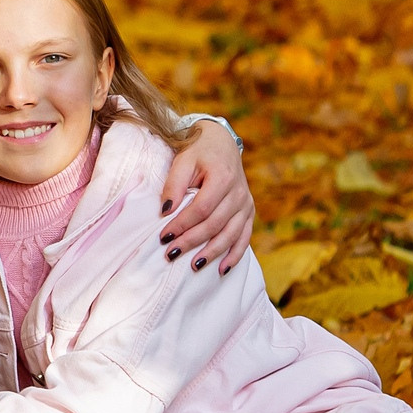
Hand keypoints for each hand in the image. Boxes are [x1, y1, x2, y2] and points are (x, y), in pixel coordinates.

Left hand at [159, 119, 254, 273]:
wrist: (221, 143)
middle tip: (170, 254)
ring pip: (230, 234)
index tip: (163, 237)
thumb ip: (174, 184)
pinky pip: (244, 237)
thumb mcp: (183, 160)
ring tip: (194, 266)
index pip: (202, 208)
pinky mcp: (248, 212)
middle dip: (192, 241)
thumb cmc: (198, 151)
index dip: (183, 224)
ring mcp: (246, 203)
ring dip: (212, 252)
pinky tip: (222, 269)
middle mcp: (239, 192)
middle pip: (215, 224)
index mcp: (223, 177)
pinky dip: (234, 255)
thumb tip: (165, 211)